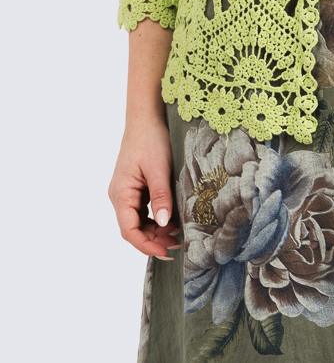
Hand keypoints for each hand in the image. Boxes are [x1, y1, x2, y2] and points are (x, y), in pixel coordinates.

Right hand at [108, 115, 180, 258]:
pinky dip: (155, 218)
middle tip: (178, 245)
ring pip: (138, 221)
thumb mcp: (159, 168)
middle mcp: (119, 196)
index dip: (146, 245)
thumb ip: (161, 196)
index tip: (166, 252)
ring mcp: (126, 191)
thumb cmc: (151, 138)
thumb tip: (164, 224)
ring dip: (156, 230)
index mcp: (121, 193)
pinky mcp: (134, 187)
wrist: (146, 117)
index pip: (129, 231)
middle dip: (154, 240)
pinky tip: (171, 219)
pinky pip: (142, 210)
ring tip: (177, 235)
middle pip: (133, 229)